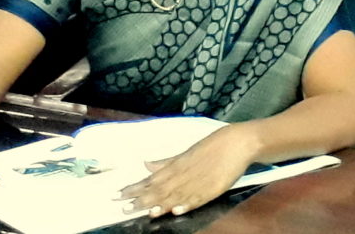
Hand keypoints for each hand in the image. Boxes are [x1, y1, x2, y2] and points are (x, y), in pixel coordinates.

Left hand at [118, 124, 255, 217]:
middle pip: (159, 190)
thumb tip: (145, 164)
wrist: (237, 142)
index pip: (150, 180)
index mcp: (175, 166)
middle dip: (140, 199)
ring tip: (146, 212)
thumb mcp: (185, 153)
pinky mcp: (213, 188)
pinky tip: (176, 210)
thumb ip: (165, 162)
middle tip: (122, 208)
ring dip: (160, 204)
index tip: (117, 195)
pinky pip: (198, 198)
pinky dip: (187, 204)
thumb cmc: (211, 146)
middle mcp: (183, 174)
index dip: (134, 188)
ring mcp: (198, 182)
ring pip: (175, 195)